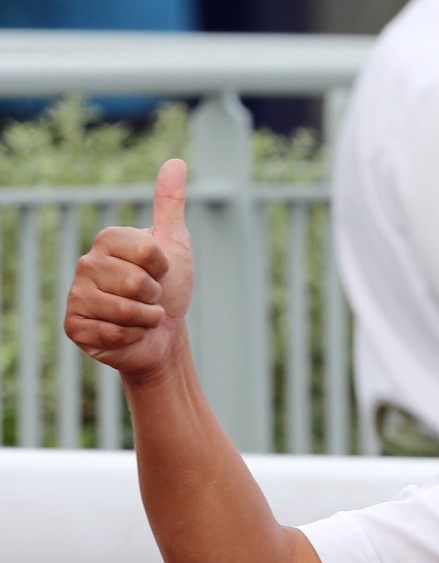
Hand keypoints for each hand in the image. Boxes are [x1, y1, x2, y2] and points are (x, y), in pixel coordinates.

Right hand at [64, 159, 194, 378]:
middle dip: (155, 297)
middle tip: (150, 298)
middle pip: (137, 282)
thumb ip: (170, 205)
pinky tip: (126, 333)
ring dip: (146, 319)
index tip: (160, 272)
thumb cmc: (169, 289)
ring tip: (141, 315)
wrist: (162, 334)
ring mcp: (77, 295)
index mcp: (108, 240)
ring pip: (125, 310)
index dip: (164, 268)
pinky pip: (113, 333)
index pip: (148, 252)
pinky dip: (131, 337)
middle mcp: (86, 264)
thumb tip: (176, 162)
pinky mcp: (75, 326)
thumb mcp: (175, 245)